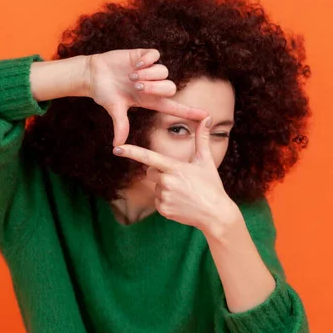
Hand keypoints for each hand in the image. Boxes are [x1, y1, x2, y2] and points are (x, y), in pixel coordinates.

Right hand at [86, 49, 207, 145]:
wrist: (92, 74)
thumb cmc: (103, 93)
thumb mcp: (114, 109)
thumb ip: (120, 125)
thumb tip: (117, 145)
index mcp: (149, 100)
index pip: (174, 107)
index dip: (189, 111)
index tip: (206, 116)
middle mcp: (152, 86)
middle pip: (170, 88)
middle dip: (155, 87)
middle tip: (137, 87)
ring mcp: (149, 70)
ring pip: (163, 71)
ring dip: (148, 74)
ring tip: (132, 76)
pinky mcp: (143, 56)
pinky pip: (155, 56)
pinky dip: (146, 61)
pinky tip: (135, 64)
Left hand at [112, 116, 240, 231]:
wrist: (215, 214)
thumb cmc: (211, 185)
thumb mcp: (206, 161)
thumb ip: (202, 138)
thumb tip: (207, 118)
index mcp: (174, 167)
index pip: (148, 157)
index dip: (131, 152)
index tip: (117, 148)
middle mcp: (166, 181)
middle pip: (150, 172)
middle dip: (159, 173)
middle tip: (179, 179)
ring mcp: (164, 197)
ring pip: (155, 188)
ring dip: (165, 188)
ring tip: (184, 193)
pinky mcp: (163, 210)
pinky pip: (158, 201)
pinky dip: (166, 201)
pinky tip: (181, 203)